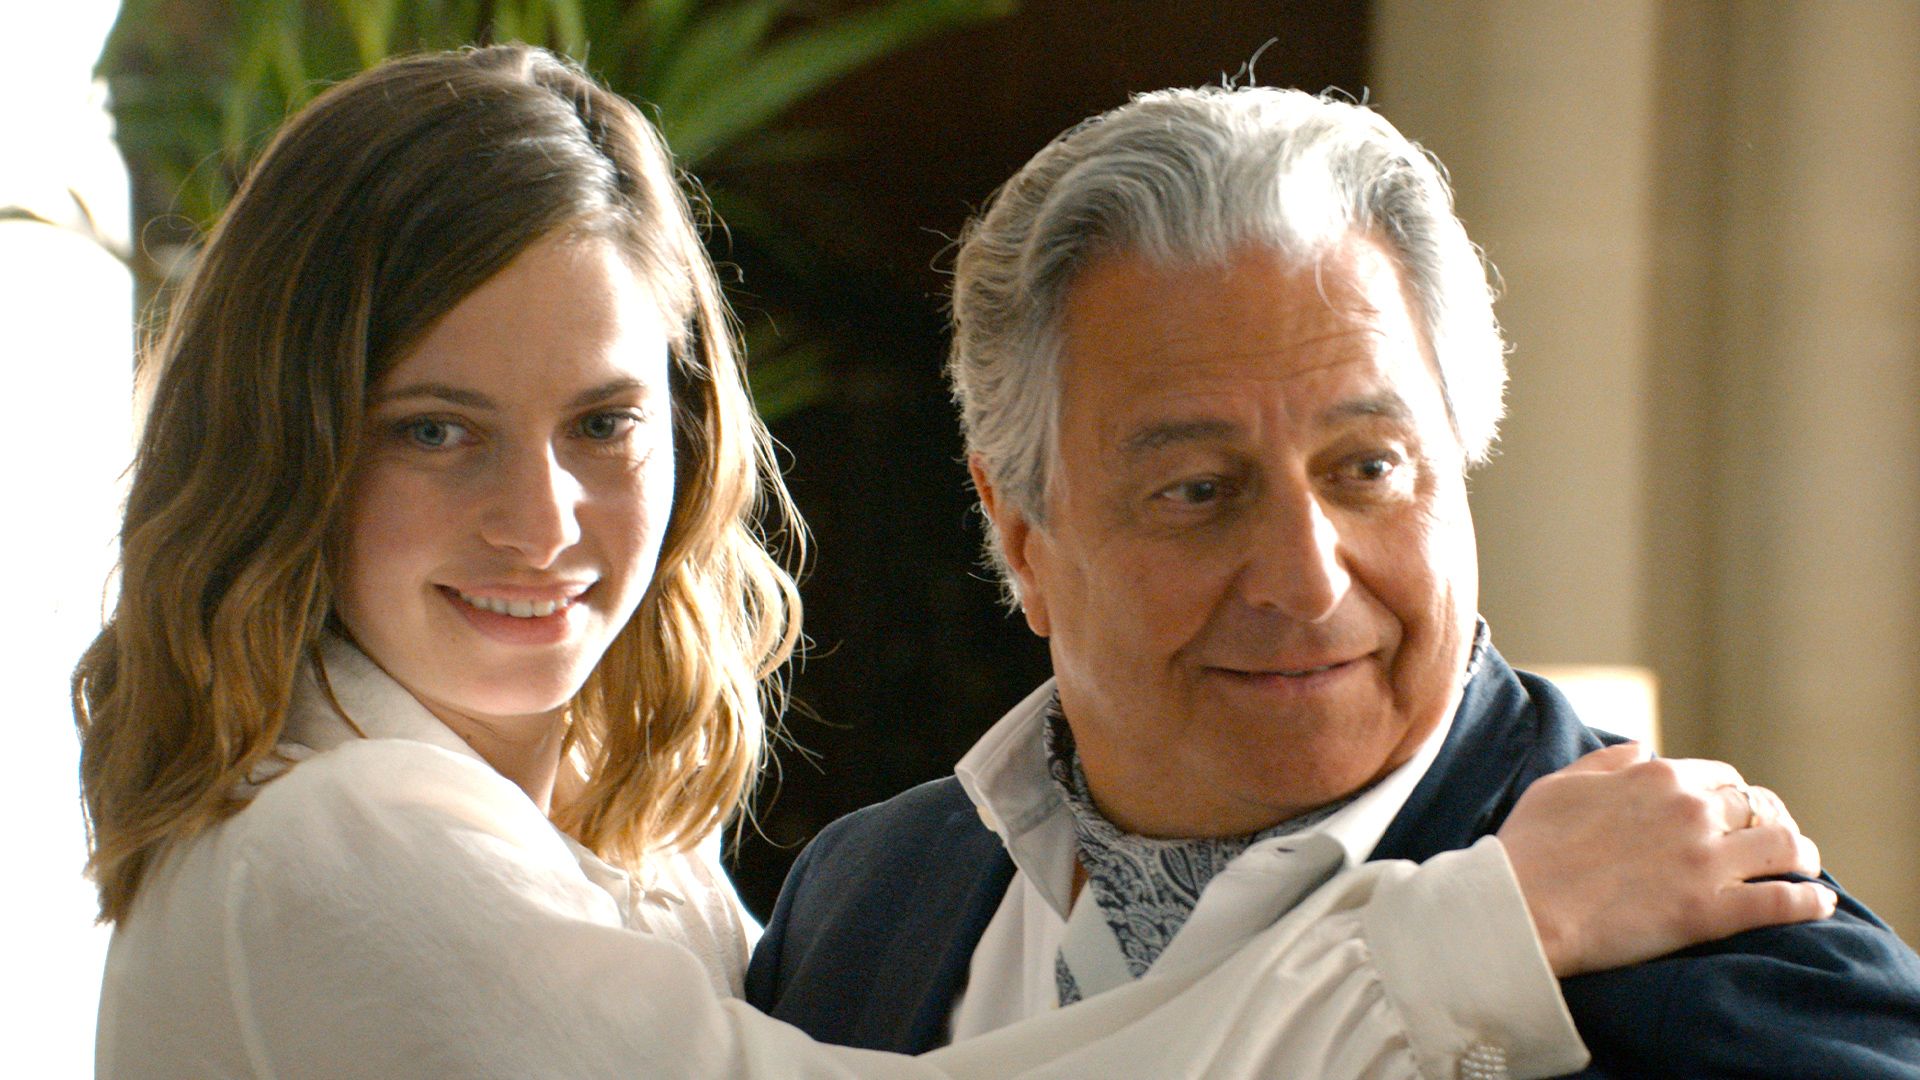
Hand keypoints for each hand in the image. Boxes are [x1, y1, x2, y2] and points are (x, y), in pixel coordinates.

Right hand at [1497, 742, 1835, 977]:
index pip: (1721, 777)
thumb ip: (1607, 761)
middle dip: (1769, 822)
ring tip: (1804, 866)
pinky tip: (1817, 904)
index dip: (1732, 795)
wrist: (1521, 908)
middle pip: (1757, 808)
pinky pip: (1781, 901)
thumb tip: (1642, 747)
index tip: (1733, 813)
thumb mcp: (1560, 784)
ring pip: (1783, 847)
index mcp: (1655, 776)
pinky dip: (1808, 901)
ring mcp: (1704, 860)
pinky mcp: (1710, 910)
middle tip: (1773, 842)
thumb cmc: (1529, 846)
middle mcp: (1689, 810)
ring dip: (1800, 854)